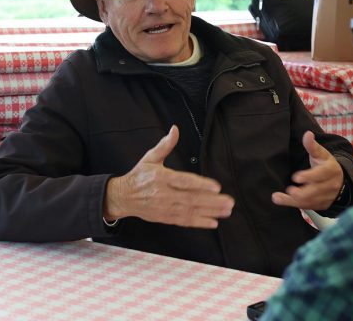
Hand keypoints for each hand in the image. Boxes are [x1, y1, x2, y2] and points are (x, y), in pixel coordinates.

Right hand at [104, 125, 234, 228]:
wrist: (122, 197)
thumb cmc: (139, 176)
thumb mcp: (150, 158)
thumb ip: (165, 145)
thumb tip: (175, 129)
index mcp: (161, 178)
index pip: (184, 181)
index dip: (201, 184)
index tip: (216, 187)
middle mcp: (164, 194)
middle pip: (191, 199)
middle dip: (212, 202)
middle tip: (229, 202)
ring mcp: (165, 208)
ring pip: (191, 211)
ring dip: (210, 212)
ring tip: (226, 211)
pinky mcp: (166, 217)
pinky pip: (185, 221)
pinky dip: (199, 222)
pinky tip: (213, 222)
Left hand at [271, 131, 344, 210]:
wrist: (339, 180)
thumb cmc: (325, 164)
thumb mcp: (321, 153)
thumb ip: (312, 146)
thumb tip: (307, 134)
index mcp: (331, 170)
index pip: (321, 174)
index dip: (309, 176)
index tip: (296, 177)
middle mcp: (331, 185)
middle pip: (316, 191)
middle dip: (302, 192)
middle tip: (289, 190)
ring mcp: (328, 196)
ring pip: (311, 201)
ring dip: (294, 201)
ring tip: (278, 197)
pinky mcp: (323, 205)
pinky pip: (309, 207)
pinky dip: (295, 205)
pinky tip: (283, 200)